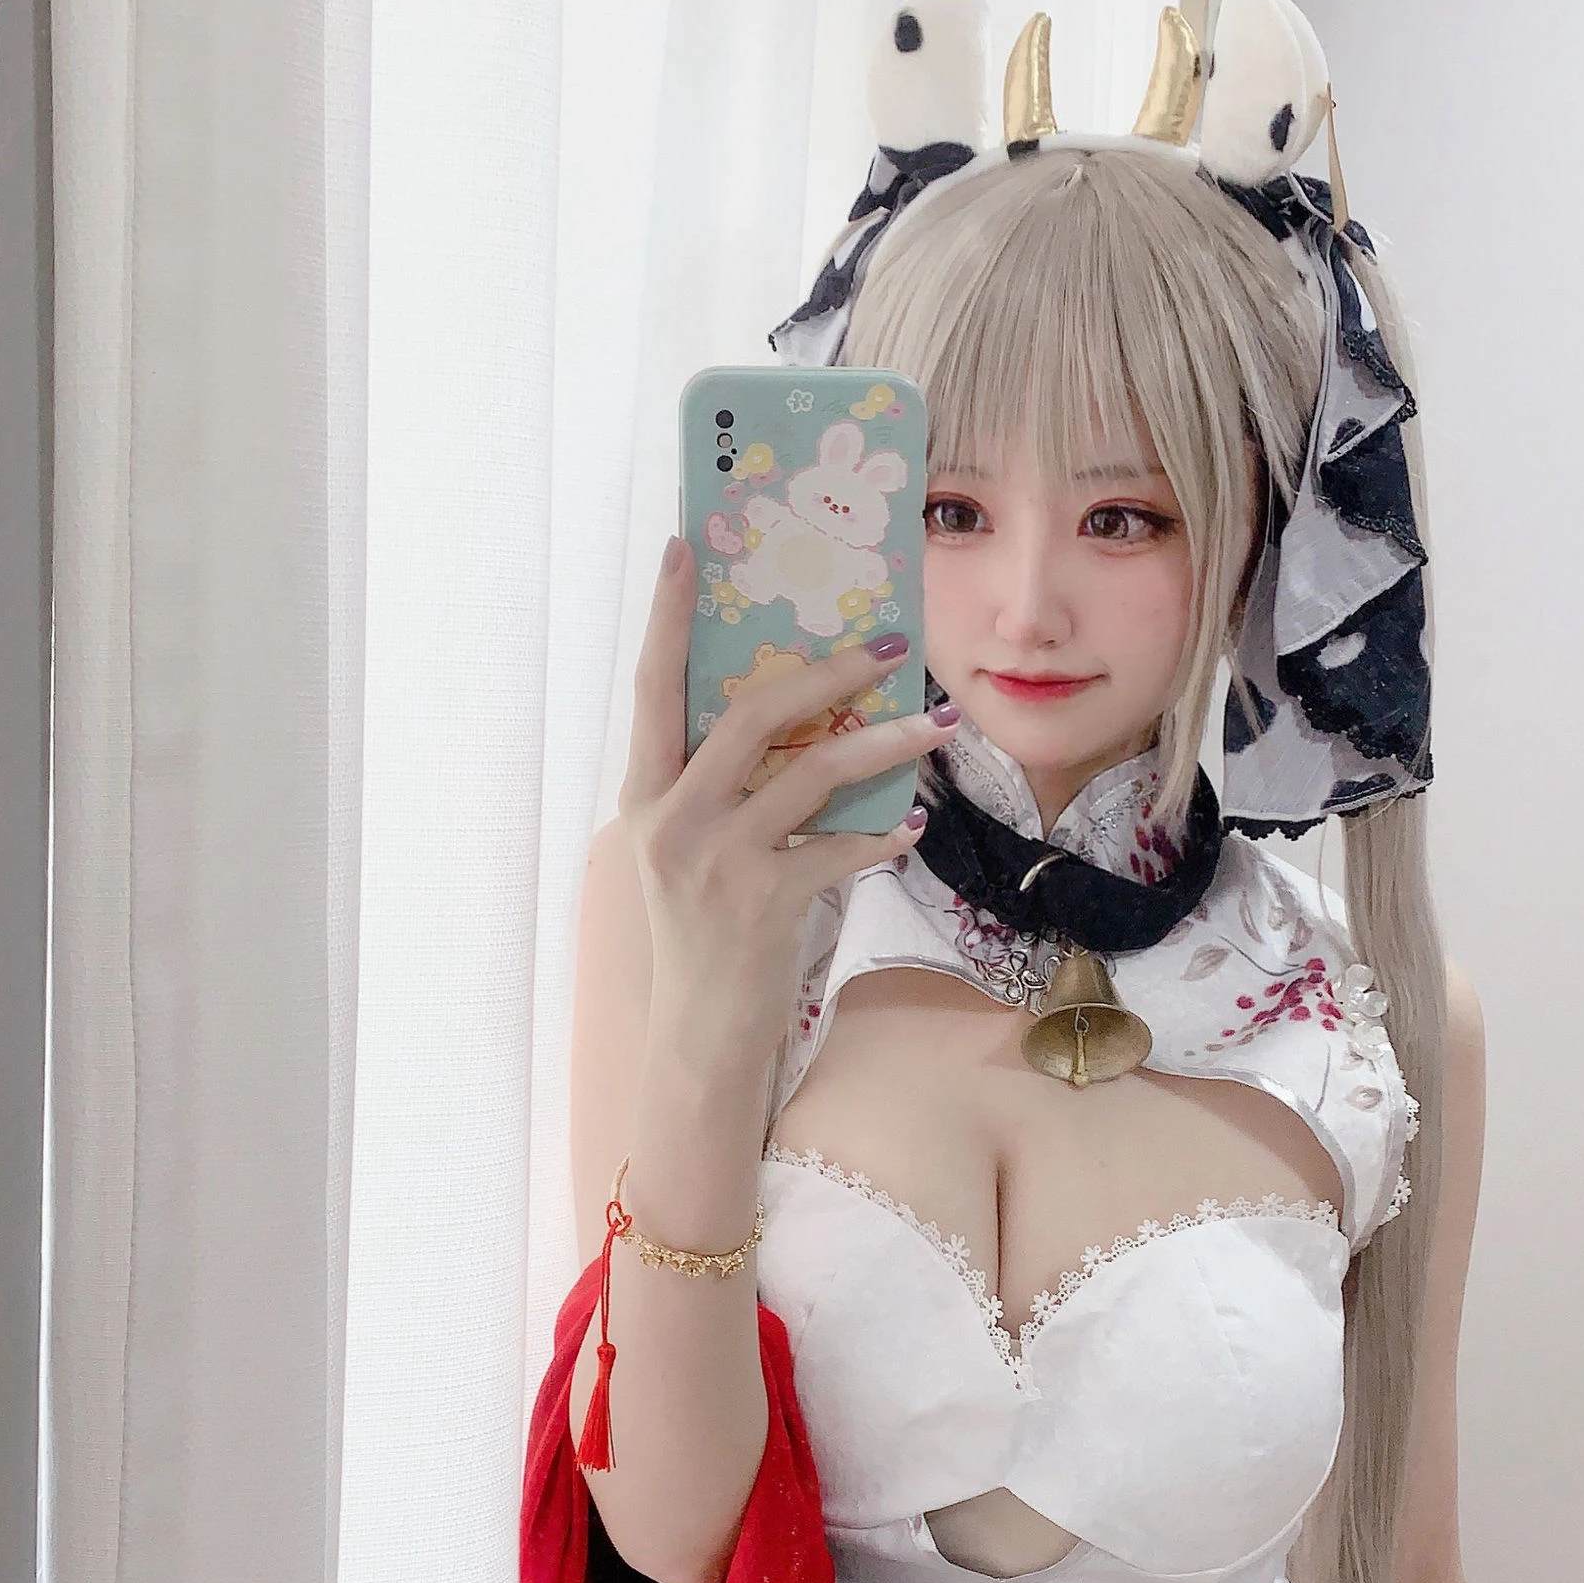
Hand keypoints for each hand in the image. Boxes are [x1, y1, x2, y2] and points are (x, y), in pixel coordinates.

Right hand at [621, 537, 950, 1075]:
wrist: (699, 1036)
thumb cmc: (705, 934)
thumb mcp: (690, 851)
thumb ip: (724, 788)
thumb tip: (803, 717)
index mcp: (646, 796)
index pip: (652, 687)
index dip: (667, 616)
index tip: (685, 547)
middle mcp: (671, 819)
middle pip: (751, 715)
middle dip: (828, 671)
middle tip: (890, 645)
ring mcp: (717, 862)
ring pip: (813, 774)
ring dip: (885, 743)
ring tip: (938, 723)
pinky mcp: (764, 903)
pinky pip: (840, 848)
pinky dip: (884, 833)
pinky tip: (914, 823)